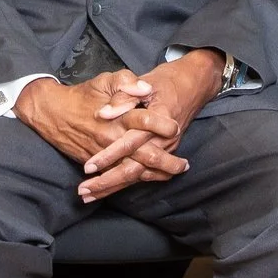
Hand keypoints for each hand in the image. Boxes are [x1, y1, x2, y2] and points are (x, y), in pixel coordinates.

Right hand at [14, 75, 184, 199]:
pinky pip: (119, 178)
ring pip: (134, 171)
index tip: (175, 127)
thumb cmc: (84, 95)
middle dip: (167, 161)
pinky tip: (152, 180)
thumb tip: (146, 88)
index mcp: (118, 116)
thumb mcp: (105, 80)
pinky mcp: (98, 164)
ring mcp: (106, 155)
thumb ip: (127, 82)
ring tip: (174, 174)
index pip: (146, 121)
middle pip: (145, 154)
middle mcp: (113, 138)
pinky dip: (136, 182)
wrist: (54, 114)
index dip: (163, 125)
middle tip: (184, 164)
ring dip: (156, 175)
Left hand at [80, 52, 223, 200]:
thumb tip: (104, 113)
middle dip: (108, 181)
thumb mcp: (145, 81)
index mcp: (155, 121)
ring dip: (113, 187)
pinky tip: (108, 192)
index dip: (109, 155)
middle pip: (133, 168)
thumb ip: (124, 95)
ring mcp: (165, 150)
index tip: (88, 166)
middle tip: (84, 190)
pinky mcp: (164, 154)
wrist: (193, 86)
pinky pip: (145, 175)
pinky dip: (127, 185)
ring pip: (138, 176)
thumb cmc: (165, 82)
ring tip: (88, 197)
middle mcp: (162, 141)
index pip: (129, 143)